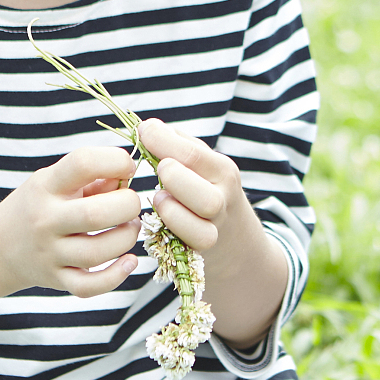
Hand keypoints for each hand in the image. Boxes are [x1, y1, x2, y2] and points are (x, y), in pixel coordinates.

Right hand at [0, 146, 142, 296]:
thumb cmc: (38, 205)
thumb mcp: (55, 181)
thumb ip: (92, 176)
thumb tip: (128, 176)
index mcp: (46, 186)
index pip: (83, 163)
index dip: (116, 161)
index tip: (127, 167)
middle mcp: (45, 219)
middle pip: (95, 215)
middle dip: (128, 205)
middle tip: (130, 203)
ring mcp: (49, 253)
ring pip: (97, 252)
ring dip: (126, 238)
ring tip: (130, 227)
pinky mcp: (57, 279)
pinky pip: (89, 286)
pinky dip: (116, 276)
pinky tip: (128, 261)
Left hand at [136, 119, 258, 277]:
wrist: (236, 240)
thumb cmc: (206, 189)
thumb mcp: (201, 163)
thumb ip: (177, 144)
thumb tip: (147, 128)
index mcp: (223, 171)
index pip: (193, 154)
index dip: (162, 141)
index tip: (143, 132)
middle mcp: (223, 201)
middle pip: (205, 197)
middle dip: (175, 179)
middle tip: (159, 170)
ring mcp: (215, 230)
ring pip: (197, 228)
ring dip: (171, 210)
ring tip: (158, 197)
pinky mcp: (201, 252)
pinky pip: (187, 246)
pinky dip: (169, 231)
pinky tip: (159, 218)